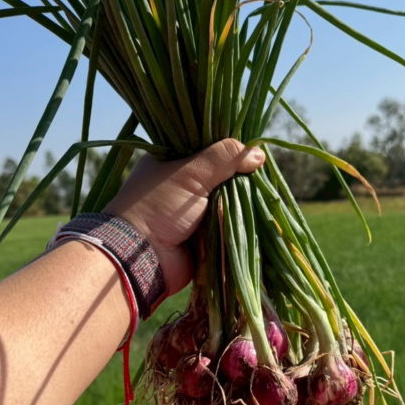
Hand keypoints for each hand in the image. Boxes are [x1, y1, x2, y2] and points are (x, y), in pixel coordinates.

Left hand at [107, 138, 264, 294]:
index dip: (229, 149)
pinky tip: (258, 214)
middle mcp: (180, 184)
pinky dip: (238, 222)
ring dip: (241, 201)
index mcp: (170, 162)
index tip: (252, 151)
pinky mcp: (201, 235)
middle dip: (238, 178)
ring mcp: (191, 211)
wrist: (141, 257)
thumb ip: (224, 158)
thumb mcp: (191, 173)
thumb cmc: (158, 207)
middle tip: (261, 173)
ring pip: (226, 201)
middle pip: (220, 175)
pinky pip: (226, 225)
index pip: (206, 148)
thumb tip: (258, 153)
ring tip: (263, 193)